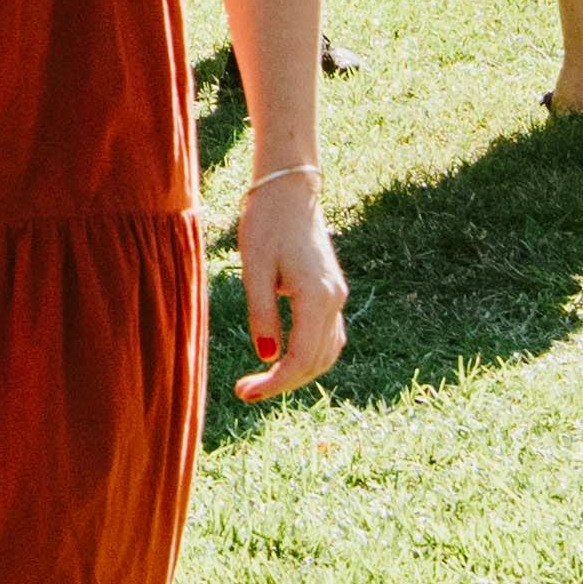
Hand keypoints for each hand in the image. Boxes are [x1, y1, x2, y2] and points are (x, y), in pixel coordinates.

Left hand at [227, 180, 348, 402]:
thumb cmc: (265, 223)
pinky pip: (328, 336)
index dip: (274, 383)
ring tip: (264, 381)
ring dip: (299, 373)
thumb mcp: (254, 268)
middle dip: (284, 383)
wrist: (289, 190)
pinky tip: (286, 359)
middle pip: (316, 362)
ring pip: (326, 353)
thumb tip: (266, 356)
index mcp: (316, 297)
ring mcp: (337, 295)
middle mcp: (334, 300)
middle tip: (247, 392)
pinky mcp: (332, 290)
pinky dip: (310, 356)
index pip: (300, 359)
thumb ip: (261, 313)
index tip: (246, 393)